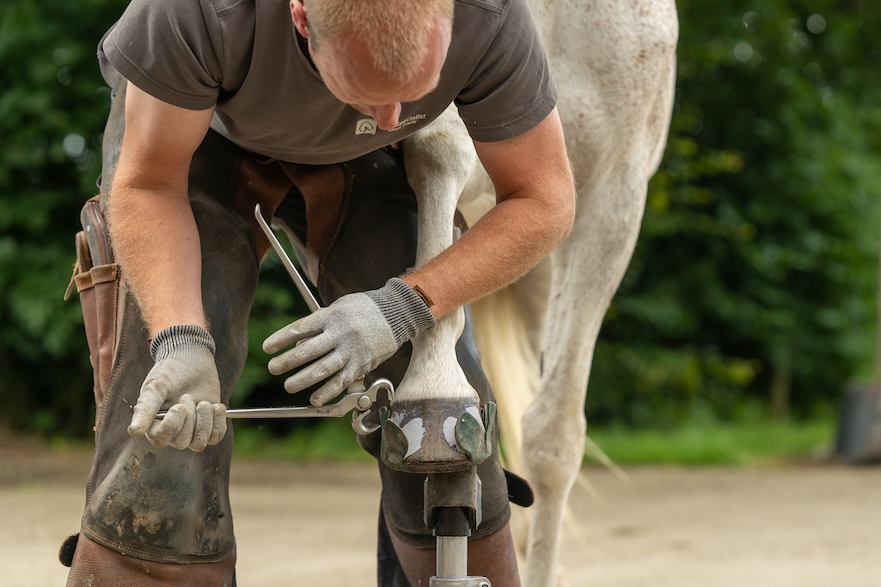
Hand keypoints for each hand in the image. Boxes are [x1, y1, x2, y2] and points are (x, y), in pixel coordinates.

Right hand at [128, 325, 226, 450]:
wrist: (191, 357)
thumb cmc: (170, 370)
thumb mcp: (157, 386)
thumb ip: (146, 408)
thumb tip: (134, 431)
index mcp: (153, 423)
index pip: (160, 440)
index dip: (172, 426)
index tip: (179, 406)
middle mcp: (172, 430)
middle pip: (182, 443)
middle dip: (190, 419)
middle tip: (188, 396)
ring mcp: (191, 429)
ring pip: (199, 444)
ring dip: (205, 422)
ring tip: (205, 403)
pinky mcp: (208, 424)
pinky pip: (216, 437)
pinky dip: (218, 422)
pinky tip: (216, 406)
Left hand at [264, 278, 435, 405]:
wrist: (397, 313)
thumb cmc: (363, 308)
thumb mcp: (339, 307)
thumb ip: (320, 323)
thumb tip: (298, 344)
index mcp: (331, 316)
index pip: (301, 328)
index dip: (281, 339)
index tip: (267, 348)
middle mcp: (340, 334)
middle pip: (308, 351)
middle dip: (287, 362)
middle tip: (273, 368)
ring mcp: (352, 351)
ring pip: (323, 369)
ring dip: (303, 379)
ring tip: (289, 386)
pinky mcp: (362, 365)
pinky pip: (341, 382)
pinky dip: (327, 392)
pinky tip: (314, 399)